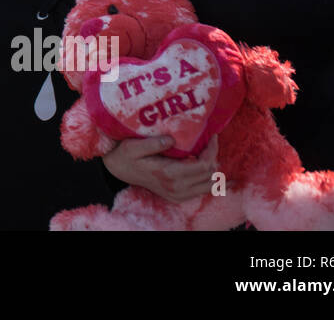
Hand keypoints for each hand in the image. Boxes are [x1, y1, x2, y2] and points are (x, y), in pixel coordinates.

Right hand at [102, 135, 218, 202]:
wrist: (119, 172)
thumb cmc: (126, 156)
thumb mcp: (133, 146)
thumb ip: (153, 144)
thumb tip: (172, 140)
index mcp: (168, 174)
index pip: (203, 165)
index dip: (212, 150)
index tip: (212, 136)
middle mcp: (177, 188)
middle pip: (210, 175)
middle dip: (214, 157)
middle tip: (210, 142)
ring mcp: (178, 195)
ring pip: (210, 186)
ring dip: (214, 170)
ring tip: (209, 153)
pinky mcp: (179, 197)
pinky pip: (203, 191)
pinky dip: (209, 180)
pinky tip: (205, 167)